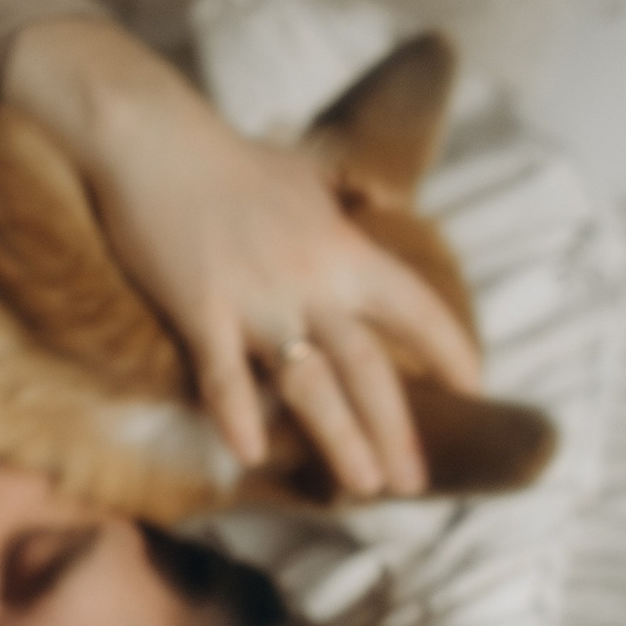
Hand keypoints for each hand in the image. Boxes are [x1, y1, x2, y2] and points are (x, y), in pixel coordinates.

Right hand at [4, 17, 480, 496]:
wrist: (152, 139)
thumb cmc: (228, 160)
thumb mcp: (306, 177)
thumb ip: (342, 206)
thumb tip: (371, 210)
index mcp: (342, 248)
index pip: (414, 306)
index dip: (449, 348)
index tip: (473, 385)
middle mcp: (310, 280)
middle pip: (368, 366)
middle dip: (395, 429)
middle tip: (411, 483)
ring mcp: (254, 299)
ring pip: (310, 383)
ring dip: (340, 438)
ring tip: (362, 487)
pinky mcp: (199, 308)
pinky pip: (223, 375)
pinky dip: (238, 415)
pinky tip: (251, 454)